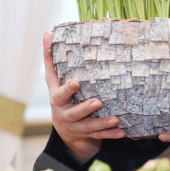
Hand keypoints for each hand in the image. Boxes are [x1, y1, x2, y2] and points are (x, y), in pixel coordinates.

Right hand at [44, 32, 124, 163]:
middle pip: (74, 113)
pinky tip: (122, 132)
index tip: (76, 82)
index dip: (67, 90)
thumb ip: (51, 59)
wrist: (64, 129)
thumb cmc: (61, 97)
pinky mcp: (88, 135)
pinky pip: (100, 136)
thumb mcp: (54, 80)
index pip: (60, 95)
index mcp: (58, 100)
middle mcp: (65, 115)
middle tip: (98, 102)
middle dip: (85, 108)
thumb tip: (47, 34)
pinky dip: (111, 135)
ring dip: (103, 124)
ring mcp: (76, 127)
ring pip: (89, 127)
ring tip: (116, 119)